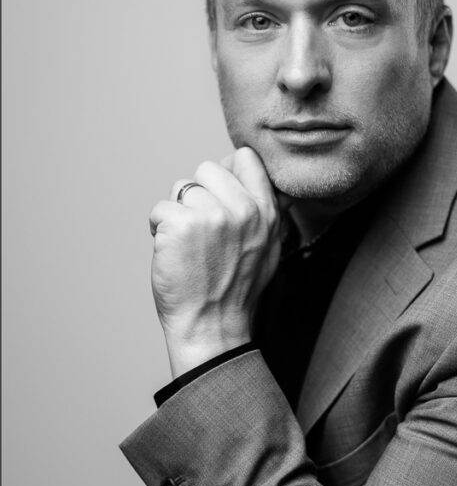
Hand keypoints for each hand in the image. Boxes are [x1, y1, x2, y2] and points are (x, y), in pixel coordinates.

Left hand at [149, 147, 280, 377]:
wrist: (212, 327)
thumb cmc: (235, 293)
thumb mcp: (269, 249)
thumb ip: (266, 211)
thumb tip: (255, 176)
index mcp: (266, 213)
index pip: (245, 158)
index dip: (225, 172)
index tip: (217, 195)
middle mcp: (243, 210)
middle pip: (207, 169)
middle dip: (197, 194)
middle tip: (200, 230)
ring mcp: (211, 216)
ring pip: (180, 187)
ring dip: (176, 212)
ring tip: (187, 245)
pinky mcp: (180, 224)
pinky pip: (159, 209)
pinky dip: (157, 229)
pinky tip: (171, 252)